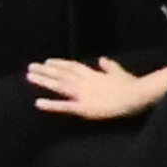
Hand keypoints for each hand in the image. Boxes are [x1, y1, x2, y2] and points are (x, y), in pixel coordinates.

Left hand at [28, 55, 162, 122]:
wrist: (136, 95)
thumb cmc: (131, 85)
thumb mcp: (120, 73)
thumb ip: (109, 66)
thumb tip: (102, 59)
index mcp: (93, 74)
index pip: (72, 67)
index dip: (59, 64)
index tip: (47, 61)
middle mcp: (84, 82)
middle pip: (61, 74)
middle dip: (46, 70)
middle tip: (31, 67)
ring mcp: (82, 94)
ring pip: (59, 85)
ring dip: (44, 81)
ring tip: (30, 77)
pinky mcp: (83, 107)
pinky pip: (64, 106)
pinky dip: (51, 104)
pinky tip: (38, 103)